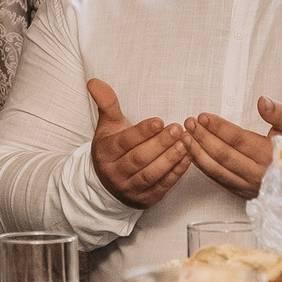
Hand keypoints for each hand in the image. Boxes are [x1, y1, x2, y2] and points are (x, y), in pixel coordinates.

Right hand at [87, 79, 187, 207]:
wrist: (107, 184)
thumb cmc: (113, 149)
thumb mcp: (107, 126)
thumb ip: (106, 103)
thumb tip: (94, 81)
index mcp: (105, 153)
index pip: (124, 143)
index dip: (142, 132)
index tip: (160, 121)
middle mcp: (115, 173)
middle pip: (138, 159)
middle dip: (160, 144)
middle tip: (178, 129)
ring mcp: (130, 189)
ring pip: (151, 175)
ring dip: (170, 159)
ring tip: (186, 143)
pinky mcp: (145, 200)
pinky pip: (162, 186)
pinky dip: (176, 173)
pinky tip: (188, 158)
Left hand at [183, 113, 281, 197]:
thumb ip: (279, 113)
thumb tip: (262, 101)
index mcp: (271, 156)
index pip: (238, 140)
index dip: (218, 127)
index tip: (203, 116)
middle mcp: (258, 174)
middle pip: (223, 155)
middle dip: (203, 137)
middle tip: (189, 123)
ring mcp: (249, 186)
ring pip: (217, 170)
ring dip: (198, 153)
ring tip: (185, 137)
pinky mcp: (243, 193)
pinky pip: (219, 180)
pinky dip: (203, 167)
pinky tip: (193, 155)